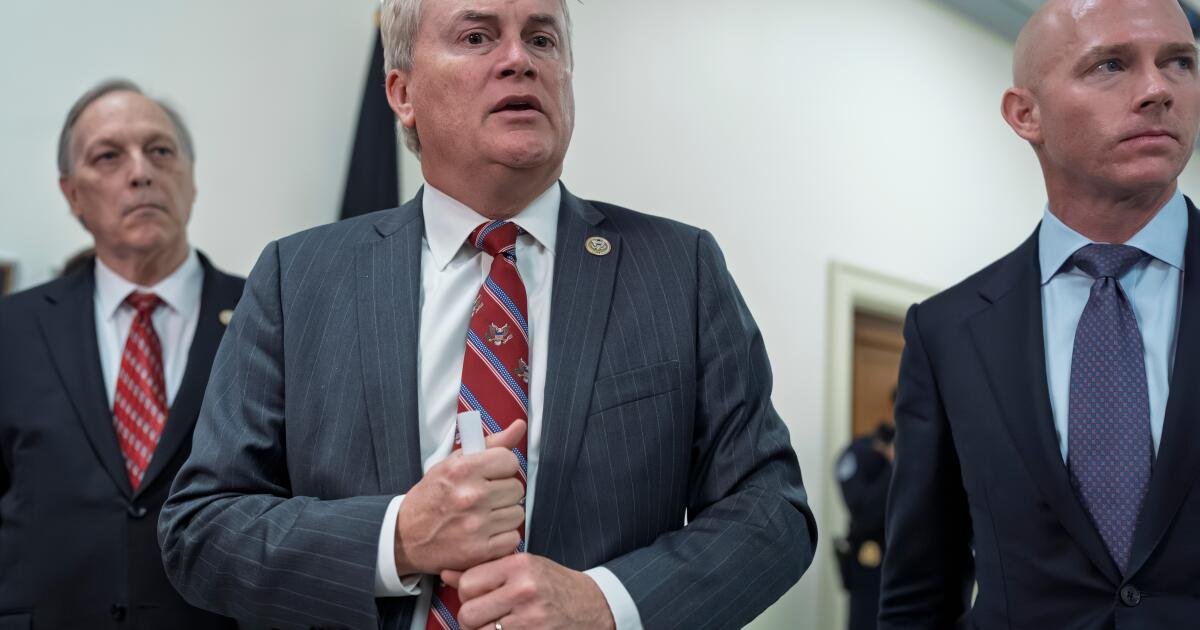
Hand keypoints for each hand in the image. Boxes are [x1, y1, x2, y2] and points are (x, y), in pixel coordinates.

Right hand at [394, 420, 526, 574]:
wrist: (404, 536)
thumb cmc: (432, 496)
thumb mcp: (453, 463)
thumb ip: (490, 444)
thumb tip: (520, 426)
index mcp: (463, 470)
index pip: (510, 461)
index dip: (502, 468)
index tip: (490, 475)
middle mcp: (470, 496)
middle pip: (517, 488)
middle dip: (504, 492)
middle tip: (484, 497)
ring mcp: (475, 526)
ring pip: (518, 514)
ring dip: (505, 515)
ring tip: (484, 515)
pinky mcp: (478, 551)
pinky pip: (513, 538)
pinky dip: (503, 537)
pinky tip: (485, 533)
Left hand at [442, 553, 615, 629]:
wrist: (592, 606)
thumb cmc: (555, 585)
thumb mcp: (524, 567)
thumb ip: (485, 570)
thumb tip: (447, 573)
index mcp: (519, 566)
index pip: (467, 583)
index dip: (467, 593)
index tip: (476, 595)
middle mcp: (524, 590)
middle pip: (468, 613)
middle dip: (471, 618)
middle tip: (485, 615)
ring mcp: (529, 618)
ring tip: (498, 624)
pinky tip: (509, 629)